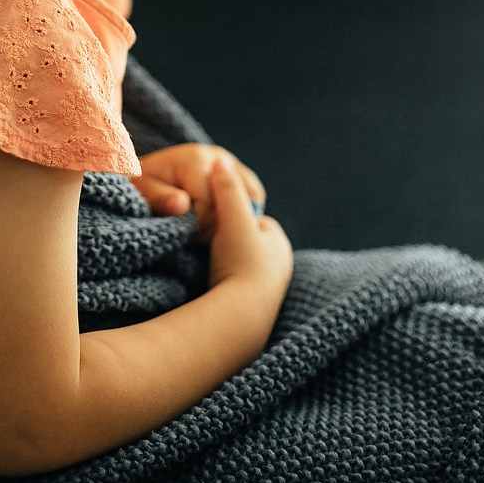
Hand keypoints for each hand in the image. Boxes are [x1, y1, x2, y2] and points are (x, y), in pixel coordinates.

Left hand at [131, 144, 265, 242]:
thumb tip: (182, 205)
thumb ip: (161, 199)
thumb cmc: (145, 186)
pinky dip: (243, 214)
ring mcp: (233, 163)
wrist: (151, 175)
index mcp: (195, 157)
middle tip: (192, 230)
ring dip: (229, 220)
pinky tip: (223, 221)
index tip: (180, 230)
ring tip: (205, 224)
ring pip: (248, 202)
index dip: (195, 226)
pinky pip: (255, 199)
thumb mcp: (144, 192)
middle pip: (231, 206)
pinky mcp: (241, 173)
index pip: (209, 206)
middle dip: (212, 225)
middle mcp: (219, 156)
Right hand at [207, 156, 292, 307]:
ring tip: (203, 260)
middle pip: (246, 242)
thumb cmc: (241, 265)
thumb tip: (220, 161)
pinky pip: (232, 286)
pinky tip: (206, 281)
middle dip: (228, 239)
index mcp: (279, 245)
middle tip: (205, 238)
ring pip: (238, 265)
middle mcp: (279, 269)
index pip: (254, 219)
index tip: (212, 213)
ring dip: (224, 261)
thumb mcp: (234, 219)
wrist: (239, 321)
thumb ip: (228, 189)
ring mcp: (266, 292)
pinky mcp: (250, 311)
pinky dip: (221, 281)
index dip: (232, 213)